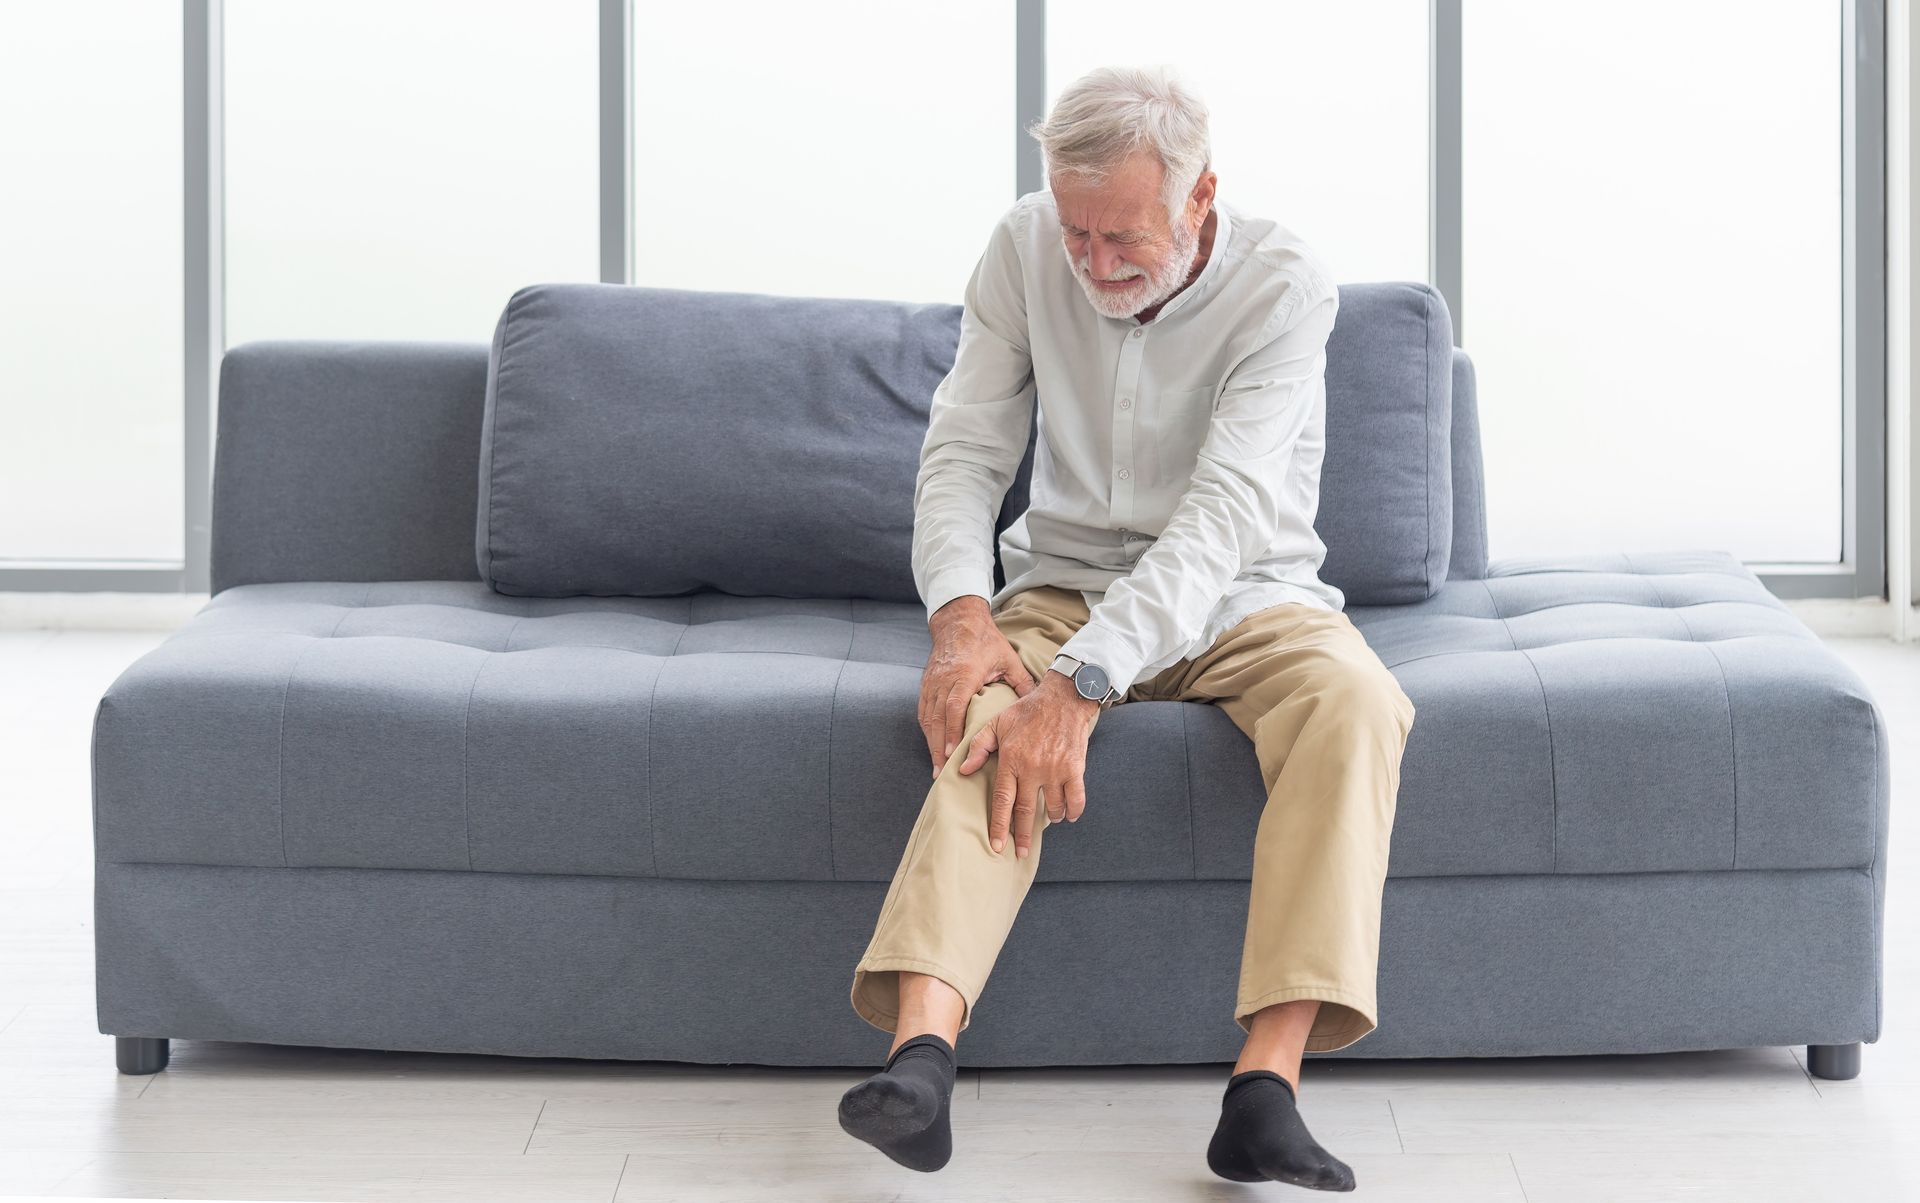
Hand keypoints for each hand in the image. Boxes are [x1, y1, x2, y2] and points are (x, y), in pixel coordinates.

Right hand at [919, 595, 1039, 777]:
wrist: (958, 621)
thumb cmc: (985, 640)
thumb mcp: (1007, 658)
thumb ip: (1021, 682)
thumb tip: (1038, 705)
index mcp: (964, 674)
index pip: (954, 707)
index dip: (952, 731)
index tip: (952, 753)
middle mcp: (944, 681)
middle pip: (937, 719)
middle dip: (938, 747)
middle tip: (942, 772)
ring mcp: (932, 683)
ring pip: (928, 718)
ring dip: (931, 744)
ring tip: (937, 767)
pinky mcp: (926, 685)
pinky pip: (923, 712)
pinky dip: (927, 731)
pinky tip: (933, 747)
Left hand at [955, 671, 1098, 857]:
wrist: (1063, 698)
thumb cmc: (1027, 711)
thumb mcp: (998, 723)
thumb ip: (979, 746)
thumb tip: (963, 769)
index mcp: (1011, 759)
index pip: (1002, 800)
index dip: (999, 824)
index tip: (996, 845)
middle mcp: (1032, 768)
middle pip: (1025, 811)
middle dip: (1021, 835)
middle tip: (1019, 853)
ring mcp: (1055, 769)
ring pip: (1051, 806)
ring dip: (1050, 818)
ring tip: (1048, 821)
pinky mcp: (1075, 768)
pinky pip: (1076, 798)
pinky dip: (1073, 811)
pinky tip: (1068, 815)